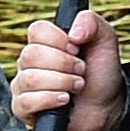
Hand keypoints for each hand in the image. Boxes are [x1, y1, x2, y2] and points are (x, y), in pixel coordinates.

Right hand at [12, 9, 122, 130]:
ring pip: (30, 79)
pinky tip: (64, 100)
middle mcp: (29, 62)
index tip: (77, 49)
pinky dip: (50, 100)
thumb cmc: (101, 74)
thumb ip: (91, 22)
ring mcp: (24, 85)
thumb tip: (73, 33)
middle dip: (65, 64)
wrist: (107, 107)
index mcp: (44, 42)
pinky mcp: (22, 108)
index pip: (37, 30)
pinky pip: (26, 102)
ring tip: (77, 86)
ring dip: (62, 83)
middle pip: (32, 55)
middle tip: (81, 70)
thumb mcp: (105, 40)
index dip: (60, 40)